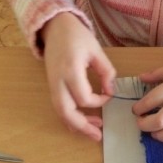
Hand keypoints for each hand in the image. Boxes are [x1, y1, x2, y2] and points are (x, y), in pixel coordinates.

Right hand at [41, 12, 115, 140]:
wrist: (55, 27)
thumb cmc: (77, 36)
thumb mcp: (96, 50)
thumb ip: (106, 71)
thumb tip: (111, 91)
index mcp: (70, 70)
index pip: (83, 97)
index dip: (99, 101)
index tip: (109, 95)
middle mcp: (58, 80)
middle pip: (66, 111)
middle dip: (81, 126)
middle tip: (98, 136)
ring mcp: (52, 84)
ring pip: (60, 112)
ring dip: (75, 124)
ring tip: (92, 132)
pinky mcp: (51, 85)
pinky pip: (58, 106)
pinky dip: (68, 117)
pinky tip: (79, 123)